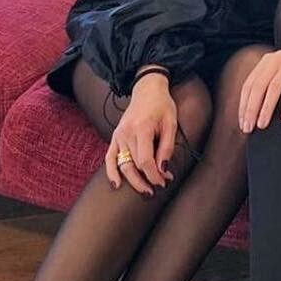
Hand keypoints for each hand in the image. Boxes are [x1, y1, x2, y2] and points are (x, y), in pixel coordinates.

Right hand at [106, 74, 177, 194]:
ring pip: (122, 164)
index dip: (154, 175)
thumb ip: (166, 147)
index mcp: (141, 129)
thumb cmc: (162, 106)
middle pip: (134, 165)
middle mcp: (127, 133)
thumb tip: (163, 169)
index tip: (164, 182)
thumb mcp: (170, 124)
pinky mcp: (115, 136)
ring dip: (133, 181)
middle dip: (148, 179)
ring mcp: (118, 135)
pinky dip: (111, 171)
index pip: (145, 161)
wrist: (147, 90)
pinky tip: (116, 184)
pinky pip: (109, 157)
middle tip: (158, 188)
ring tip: (145, 191)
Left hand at [238, 43, 280, 132]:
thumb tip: (252, 113)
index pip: (249, 85)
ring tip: (262, 125)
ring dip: (266, 107)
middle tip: (248, 128)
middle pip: (258, 86)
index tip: (242, 124)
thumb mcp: (278, 70)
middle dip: (251, 109)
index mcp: (266, 62)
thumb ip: (266, 84)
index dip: (243, 105)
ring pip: (274, 87)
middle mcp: (276, 60)